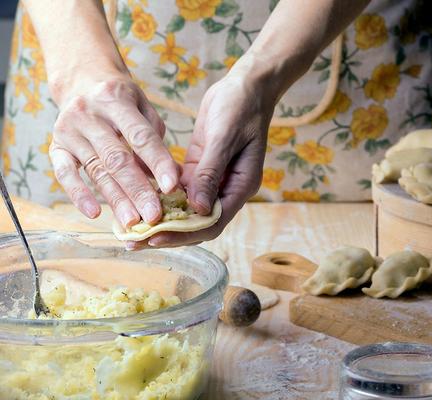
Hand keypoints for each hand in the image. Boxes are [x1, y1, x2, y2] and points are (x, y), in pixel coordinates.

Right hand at [49, 75, 179, 226]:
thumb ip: (155, 138)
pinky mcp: (55, 146)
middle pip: (116, 158)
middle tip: (154, 215)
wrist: (82, 81)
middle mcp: (89, 114)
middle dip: (137, 189)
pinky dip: (79, 194)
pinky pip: (64, 174)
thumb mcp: (143, 107)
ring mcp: (69, 130)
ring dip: (115, 199)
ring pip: (95, 170)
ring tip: (132, 221)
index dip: (157, 162)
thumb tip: (170, 176)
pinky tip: (95, 213)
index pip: (140, 136)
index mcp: (115, 99)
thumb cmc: (122, 101)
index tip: (172, 187)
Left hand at [129, 66, 273, 248]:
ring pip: (186, 209)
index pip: (212, 222)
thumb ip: (211, 172)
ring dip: (161, 218)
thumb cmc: (241, 107)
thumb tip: (197, 208)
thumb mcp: (225, 137)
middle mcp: (227, 189)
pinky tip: (139, 199)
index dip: (183, 234)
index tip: (155, 237)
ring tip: (132, 226)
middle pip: (197, 222)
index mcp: (241, 186)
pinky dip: (162, 196)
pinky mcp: (199, 167)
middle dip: (167, 233)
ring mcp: (213, 179)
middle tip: (134, 240)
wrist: (247, 86)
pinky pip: (180, 190)